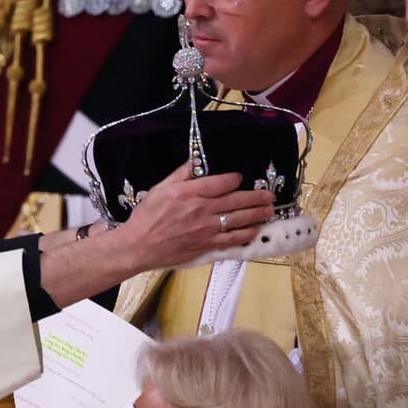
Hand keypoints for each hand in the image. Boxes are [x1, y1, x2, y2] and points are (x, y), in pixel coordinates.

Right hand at [116, 164, 273, 272]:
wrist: (139, 246)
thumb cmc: (147, 216)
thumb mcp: (160, 188)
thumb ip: (181, 174)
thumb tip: (196, 161)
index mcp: (190, 193)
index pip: (222, 183)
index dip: (235, 179)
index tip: (240, 178)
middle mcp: (202, 210)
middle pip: (236, 200)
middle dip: (256, 197)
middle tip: (268, 195)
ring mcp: (207, 229)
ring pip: (239, 219)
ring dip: (257, 214)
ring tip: (268, 210)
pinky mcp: (207, 245)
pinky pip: (232, 239)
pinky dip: (246, 234)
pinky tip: (255, 230)